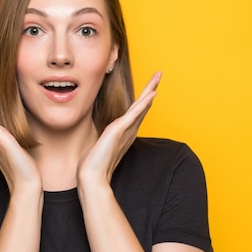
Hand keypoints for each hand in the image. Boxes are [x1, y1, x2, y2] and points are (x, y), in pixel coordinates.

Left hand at [77, 72, 160, 186]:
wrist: (92, 176)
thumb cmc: (93, 164)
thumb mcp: (99, 146)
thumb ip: (103, 140)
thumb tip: (100, 139)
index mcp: (124, 133)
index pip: (136, 112)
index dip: (144, 99)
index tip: (150, 88)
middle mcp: (129, 131)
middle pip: (143, 106)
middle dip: (151, 89)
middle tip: (159, 75)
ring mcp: (126, 130)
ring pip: (141, 106)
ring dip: (150, 90)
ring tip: (158, 76)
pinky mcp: (120, 130)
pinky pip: (135, 113)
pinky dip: (144, 103)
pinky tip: (152, 93)